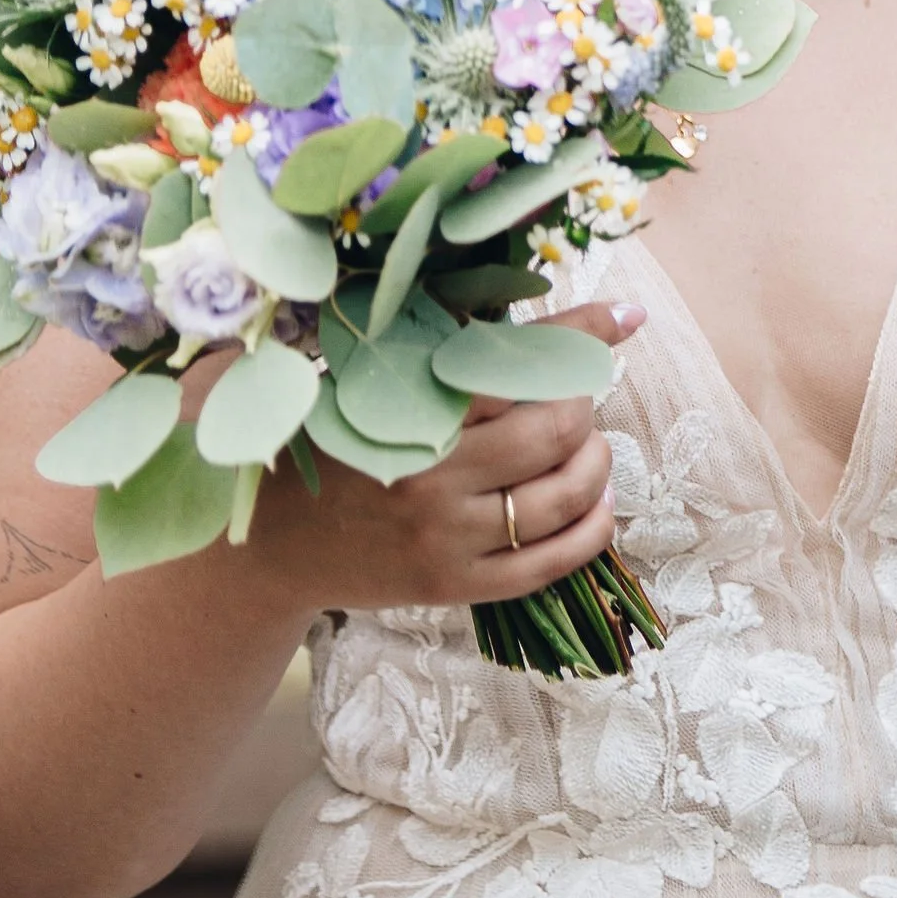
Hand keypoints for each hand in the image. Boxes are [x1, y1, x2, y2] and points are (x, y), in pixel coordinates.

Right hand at [237, 300, 643, 621]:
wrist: (269, 540)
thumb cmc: (329, 440)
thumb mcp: (372, 379)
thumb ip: (445, 347)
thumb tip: (538, 311)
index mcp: (413, 410)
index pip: (521, 363)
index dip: (583, 335)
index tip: (626, 318)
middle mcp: (434, 476)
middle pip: (556, 430)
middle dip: (584, 404)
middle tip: (578, 395)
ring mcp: (446, 537)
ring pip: (563, 496)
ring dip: (597, 463)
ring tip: (590, 446)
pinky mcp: (453, 586)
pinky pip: (548, 564)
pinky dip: (590, 531)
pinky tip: (598, 505)